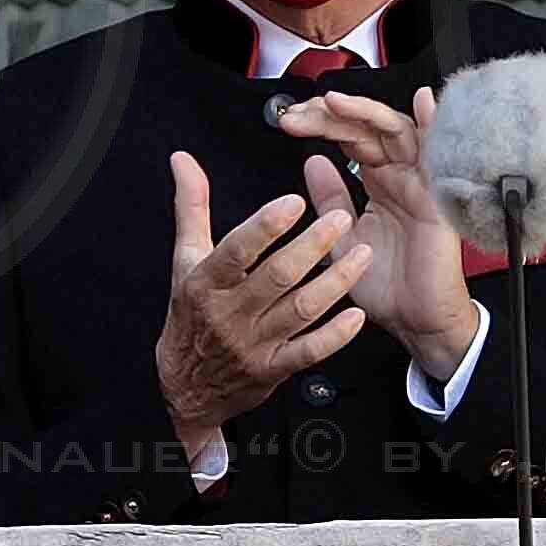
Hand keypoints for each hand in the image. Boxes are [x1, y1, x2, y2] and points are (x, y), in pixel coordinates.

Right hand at [156, 149, 366, 461]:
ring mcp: (253, 343)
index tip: (293, 202)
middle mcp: (230, 313)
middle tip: (340, 219)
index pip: (236, 251)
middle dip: (311, 246)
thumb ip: (192, 206)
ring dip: (335, 281)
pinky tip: (356, 315)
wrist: (187, 385)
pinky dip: (335, 335)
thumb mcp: (185, 259)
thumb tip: (183, 160)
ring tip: (362, 254)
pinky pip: (309, 351)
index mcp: (206, 282)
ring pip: (300, 310)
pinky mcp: (273, 368)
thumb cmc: (191, 315)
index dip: (265, 227)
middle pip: (276, 277)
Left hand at [268, 83, 480, 375]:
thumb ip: (330, 198)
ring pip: (397, 131)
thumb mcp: (342, 237)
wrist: (415, 321)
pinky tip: (423, 101)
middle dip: (332, 115)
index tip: (289, 120)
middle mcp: (399, 177)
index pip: (349, 138)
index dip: (321, 123)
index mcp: (378, 183)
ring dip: (366, 112)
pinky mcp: (438, 196)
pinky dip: (434, 125)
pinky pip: (441, 153)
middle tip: (300, 113)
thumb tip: (312, 162)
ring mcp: (420, 182)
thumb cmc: (387, 287)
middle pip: (368, 127)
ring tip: (333, 103)